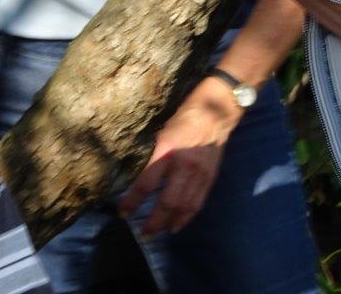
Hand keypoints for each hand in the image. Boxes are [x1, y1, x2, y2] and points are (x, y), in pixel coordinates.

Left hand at [118, 83, 240, 235]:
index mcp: (167, 149)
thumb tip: (138, 173)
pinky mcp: (210, 176)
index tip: (123, 212)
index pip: (147, 183)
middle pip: (167, 201)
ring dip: (169, 222)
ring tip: (158, 232)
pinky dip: (187, 216)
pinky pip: (198, 202)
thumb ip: (154, 153)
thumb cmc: (185, 115)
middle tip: (143, 232)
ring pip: (183, 206)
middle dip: (153, 220)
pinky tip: (178, 224)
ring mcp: (200, 172)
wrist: (217, 109)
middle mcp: (184, 164)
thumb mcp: (163, 131)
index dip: (133, 201)